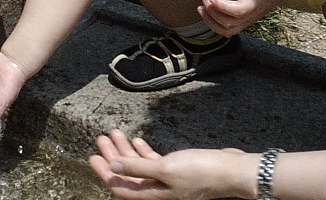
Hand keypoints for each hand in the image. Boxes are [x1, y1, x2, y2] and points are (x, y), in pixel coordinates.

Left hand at [89, 129, 253, 199]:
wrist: (233, 170)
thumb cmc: (202, 172)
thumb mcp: (166, 169)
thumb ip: (138, 167)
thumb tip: (113, 166)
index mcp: (154, 195)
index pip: (120, 187)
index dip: (105, 172)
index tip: (92, 156)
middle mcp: (159, 191)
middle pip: (128, 175)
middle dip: (113, 156)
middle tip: (101, 139)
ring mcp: (168, 180)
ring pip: (140, 166)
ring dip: (126, 150)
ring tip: (115, 133)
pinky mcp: (178, 170)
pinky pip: (154, 162)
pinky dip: (144, 151)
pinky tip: (137, 140)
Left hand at [197, 0, 295, 36]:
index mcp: (257, 2)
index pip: (238, 11)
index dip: (222, 7)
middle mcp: (253, 14)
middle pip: (229, 23)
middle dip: (212, 11)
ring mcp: (249, 19)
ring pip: (228, 31)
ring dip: (211, 22)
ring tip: (200, 6)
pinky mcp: (245, 18)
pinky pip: (228, 28)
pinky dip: (215, 24)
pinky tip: (206, 11)